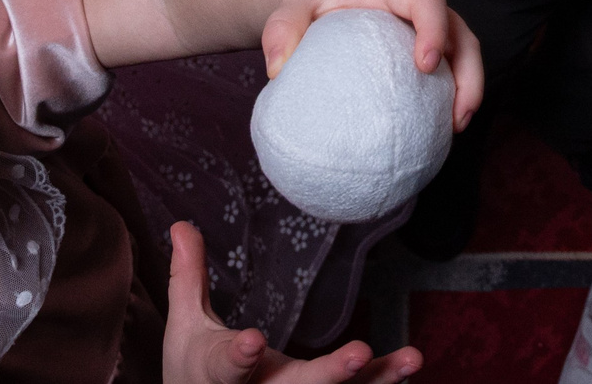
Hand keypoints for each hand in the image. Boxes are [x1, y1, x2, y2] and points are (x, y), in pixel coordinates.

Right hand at [164, 224, 420, 383]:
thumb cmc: (193, 372)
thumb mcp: (185, 327)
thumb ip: (189, 277)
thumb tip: (181, 223)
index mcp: (218, 373)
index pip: (226, 367)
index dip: (237, 357)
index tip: (252, 342)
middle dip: (329, 375)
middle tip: (360, 354)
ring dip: (375, 380)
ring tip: (410, 360)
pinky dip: (381, 383)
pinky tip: (406, 367)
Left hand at [260, 0, 485, 128]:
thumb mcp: (292, 1)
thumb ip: (281, 28)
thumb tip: (277, 70)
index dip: (433, 28)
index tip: (425, 64)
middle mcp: (419, 6)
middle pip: (461, 32)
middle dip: (469, 72)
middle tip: (459, 114)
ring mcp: (426, 27)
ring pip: (464, 53)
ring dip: (469, 89)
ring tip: (456, 129)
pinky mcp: (423, 46)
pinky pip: (448, 69)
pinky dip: (450, 96)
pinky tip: (436, 131)